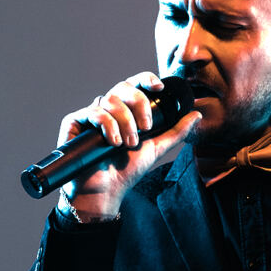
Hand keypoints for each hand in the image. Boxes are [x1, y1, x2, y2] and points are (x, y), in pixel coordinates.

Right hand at [57, 72, 200, 215]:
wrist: (106, 191)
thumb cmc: (127, 170)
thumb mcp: (156, 148)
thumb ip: (175, 131)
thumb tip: (196, 114)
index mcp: (127, 110)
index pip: (135, 84)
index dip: (146, 79)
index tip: (159, 88)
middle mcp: (108, 108)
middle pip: (123, 87)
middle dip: (138, 104)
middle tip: (146, 127)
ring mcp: (91, 114)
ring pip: (109, 100)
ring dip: (124, 122)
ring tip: (128, 144)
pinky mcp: (74, 123)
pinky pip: (92, 112)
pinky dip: (106, 125)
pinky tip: (113, 142)